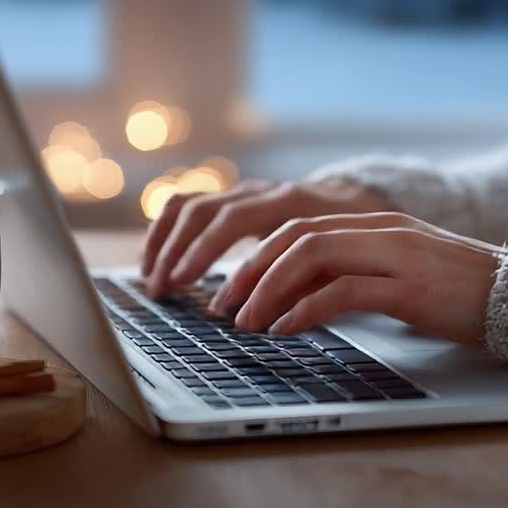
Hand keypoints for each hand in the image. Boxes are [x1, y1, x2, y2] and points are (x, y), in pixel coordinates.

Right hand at [141, 178, 392, 296]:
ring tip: (151, 279)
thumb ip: (302, 285)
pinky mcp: (228, 199)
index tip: (184, 281)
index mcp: (286, 202)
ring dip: (162, 241)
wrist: (355, 202)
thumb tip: (262, 317)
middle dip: (174, 251)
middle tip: (160, 290)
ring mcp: (239, 191)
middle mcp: (257, 191)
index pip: (231, 220)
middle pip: (200, 211)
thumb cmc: (349, 239)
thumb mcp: (338, 262)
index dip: (204, 250)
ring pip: (186, 205)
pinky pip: (185, 206)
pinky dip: (164, 232)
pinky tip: (155, 261)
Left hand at [212, 212, 503, 344]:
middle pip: (296, 236)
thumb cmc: (462, 293)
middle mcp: (381, 230)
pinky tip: (286, 329)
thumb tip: (299, 297)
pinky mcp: (410, 287)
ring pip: (312, 256)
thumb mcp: (401, 274)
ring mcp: (397, 254)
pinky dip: (306, 309)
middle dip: (250, 270)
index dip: (257, 257)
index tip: (230, 289)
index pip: (299, 227)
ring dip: (269, 289)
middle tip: (222, 306)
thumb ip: (356, 273)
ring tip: (246, 322)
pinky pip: (344, 290)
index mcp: (376, 224)